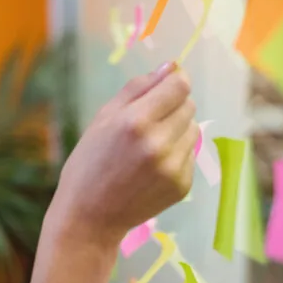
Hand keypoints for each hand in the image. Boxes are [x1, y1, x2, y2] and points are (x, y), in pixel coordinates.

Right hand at [51, 62, 196, 248]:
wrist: (90, 217)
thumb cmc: (89, 163)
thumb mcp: (103, 118)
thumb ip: (137, 88)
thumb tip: (171, 65)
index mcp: (136, 121)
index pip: (179, 85)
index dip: (174, 81)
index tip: (166, 85)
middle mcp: (159, 143)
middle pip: (189, 105)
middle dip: (172, 106)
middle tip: (148, 122)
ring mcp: (173, 167)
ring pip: (193, 129)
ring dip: (176, 130)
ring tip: (148, 147)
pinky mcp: (182, 185)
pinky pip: (190, 154)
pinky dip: (176, 155)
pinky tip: (151, 168)